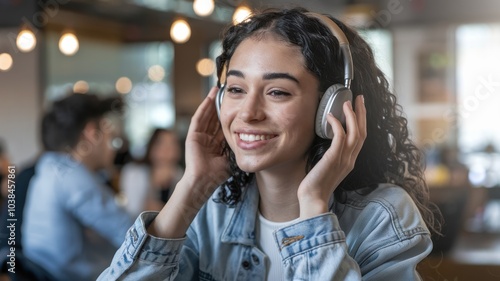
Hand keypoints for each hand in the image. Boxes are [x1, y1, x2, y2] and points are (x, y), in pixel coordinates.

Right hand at [148, 87, 229, 237]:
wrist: (204, 181)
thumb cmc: (217, 174)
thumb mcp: (230, 157)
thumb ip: (235, 147)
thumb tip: (250, 140)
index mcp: (216, 145)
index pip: (223, 126)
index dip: (230, 115)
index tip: (237, 104)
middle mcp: (207, 139)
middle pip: (214, 118)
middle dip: (220, 105)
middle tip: (227, 91)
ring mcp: (199, 137)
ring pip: (206, 115)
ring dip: (211, 102)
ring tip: (217, 89)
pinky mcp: (192, 135)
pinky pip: (198, 119)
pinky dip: (204, 108)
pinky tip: (209, 98)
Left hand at [297, 95, 366, 217]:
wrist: (313, 199)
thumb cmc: (316, 184)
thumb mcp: (327, 166)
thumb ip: (331, 155)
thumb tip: (327, 141)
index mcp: (350, 161)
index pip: (361, 137)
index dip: (361, 121)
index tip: (358, 108)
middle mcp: (350, 159)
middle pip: (362, 132)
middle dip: (361, 113)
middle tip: (359, 98)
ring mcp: (344, 159)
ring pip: (355, 133)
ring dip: (352, 115)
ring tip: (347, 103)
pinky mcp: (334, 158)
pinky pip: (340, 137)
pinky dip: (337, 125)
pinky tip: (331, 117)